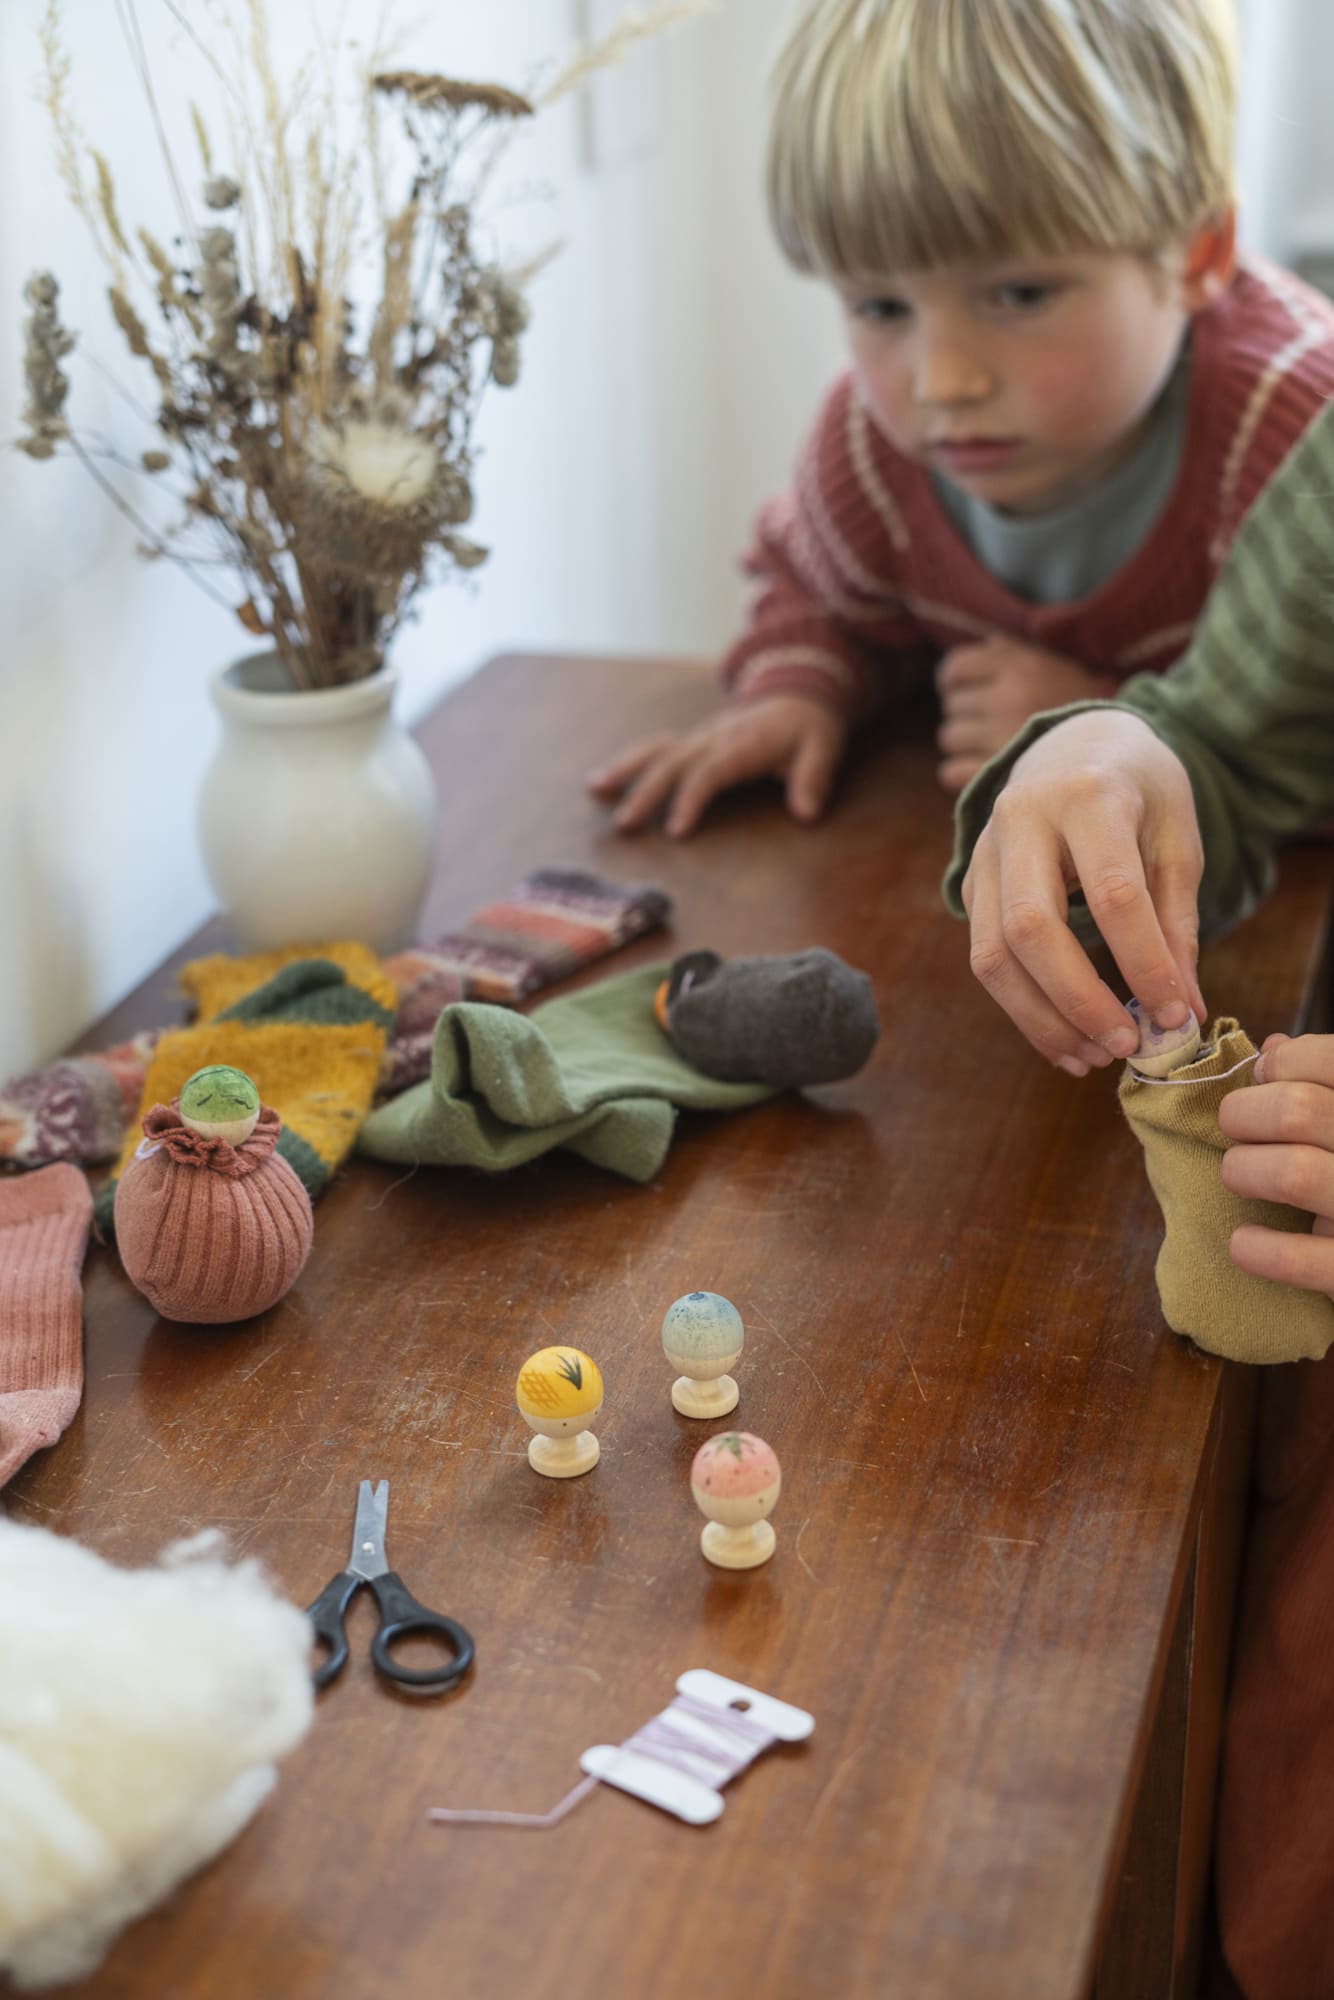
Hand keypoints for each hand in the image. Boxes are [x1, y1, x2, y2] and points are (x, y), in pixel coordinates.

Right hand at [586, 694, 848, 837]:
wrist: (799, 692)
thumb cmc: (809, 728)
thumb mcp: (823, 748)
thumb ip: (813, 780)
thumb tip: (807, 813)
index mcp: (742, 744)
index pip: (710, 772)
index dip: (691, 799)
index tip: (675, 830)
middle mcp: (714, 738)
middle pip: (672, 763)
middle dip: (646, 792)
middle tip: (624, 824)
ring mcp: (699, 737)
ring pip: (656, 751)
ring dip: (625, 769)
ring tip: (595, 788)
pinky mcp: (692, 741)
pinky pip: (655, 749)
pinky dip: (628, 763)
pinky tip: (602, 781)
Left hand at [936, 637, 1118, 793]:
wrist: (1116, 744)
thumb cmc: (1075, 703)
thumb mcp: (1049, 662)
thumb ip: (1014, 650)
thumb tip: (988, 645)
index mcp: (1019, 665)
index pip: (955, 670)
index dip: (954, 681)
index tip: (964, 691)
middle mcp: (1008, 697)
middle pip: (952, 706)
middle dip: (965, 713)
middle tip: (989, 721)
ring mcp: (1002, 736)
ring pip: (950, 738)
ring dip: (962, 742)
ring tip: (988, 743)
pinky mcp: (1000, 772)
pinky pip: (951, 771)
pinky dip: (959, 771)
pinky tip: (979, 767)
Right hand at [961, 710, 1206, 1073]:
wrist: (1073, 743)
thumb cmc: (1137, 789)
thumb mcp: (1176, 837)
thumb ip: (1176, 921)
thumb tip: (1184, 1009)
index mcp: (1087, 796)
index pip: (1113, 895)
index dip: (1144, 964)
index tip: (1174, 1016)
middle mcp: (1021, 820)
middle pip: (1031, 928)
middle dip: (1078, 1001)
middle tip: (1123, 1046)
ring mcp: (985, 852)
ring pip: (992, 955)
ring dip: (1041, 1019)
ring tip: (1091, 1057)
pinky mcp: (970, 883)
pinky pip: (985, 958)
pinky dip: (1022, 1009)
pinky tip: (1063, 1038)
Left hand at [1220, 1034, 1333, 1293]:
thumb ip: (1322, 1083)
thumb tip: (1274, 1048)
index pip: (1329, 1059)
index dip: (1283, 1064)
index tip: (1266, 1079)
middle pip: (1297, 1111)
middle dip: (1244, 1114)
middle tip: (1237, 1129)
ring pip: (1293, 1173)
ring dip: (1244, 1171)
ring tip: (1239, 1176)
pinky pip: (1297, 1258)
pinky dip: (1257, 1249)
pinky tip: (1245, 1243)